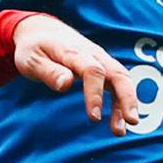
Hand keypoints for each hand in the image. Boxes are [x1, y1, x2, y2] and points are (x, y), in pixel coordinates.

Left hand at [11, 15, 139, 135]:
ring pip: (121, 79)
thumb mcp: (32, 60)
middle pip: (117, 73)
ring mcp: (100, 60)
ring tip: (121, 131)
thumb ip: (49, 72)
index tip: (94, 117)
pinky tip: (119, 122)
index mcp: (74, 52)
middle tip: (130, 121)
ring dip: (127, 103)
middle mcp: (93, 54)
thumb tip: (65, 85)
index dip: (95, 94)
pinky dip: (121, 102)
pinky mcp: (102, 67)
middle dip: (126, 97)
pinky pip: (118, 83)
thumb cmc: (34, 48)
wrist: (41, 31)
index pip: (92, 70)